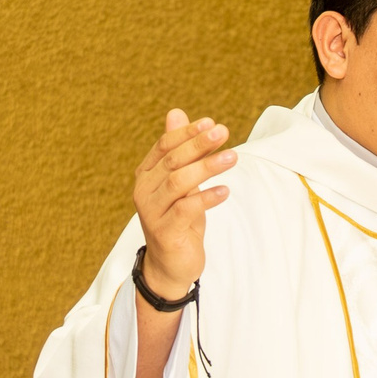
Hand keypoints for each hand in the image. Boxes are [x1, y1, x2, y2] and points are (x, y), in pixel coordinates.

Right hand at [133, 109, 234, 298]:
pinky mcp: (165, 231)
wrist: (170, 265)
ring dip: (207, 167)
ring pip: (178, 182)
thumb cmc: (179, 219)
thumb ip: (180, 150)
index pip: (165, 146)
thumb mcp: (182, 183)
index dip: (187, 133)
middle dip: (199, 144)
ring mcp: (152, 212)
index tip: (212, 123)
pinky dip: (206, 198)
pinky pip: (186, 209)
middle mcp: (144, 191)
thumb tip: (176, 112)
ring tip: (232, 158)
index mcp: (146, 175)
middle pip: (172, 161)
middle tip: (224, 132)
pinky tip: (225, 191)